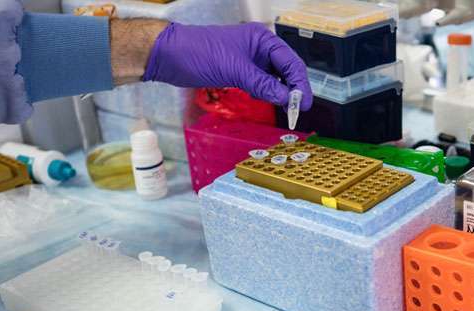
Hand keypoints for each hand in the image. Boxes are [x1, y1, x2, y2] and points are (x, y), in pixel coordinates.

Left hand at [142, 22, 312, 110]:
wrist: (170, 56)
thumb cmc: (199, 52)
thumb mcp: (236, 70)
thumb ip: (263, 85)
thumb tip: (286, 98)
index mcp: (262, 39)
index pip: (290, 62)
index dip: (300, 83)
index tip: (303, 103)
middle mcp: (259, 48)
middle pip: (286, 70)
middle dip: (293, 89)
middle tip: (298, 109)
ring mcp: (250, 60)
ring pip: (275, 79)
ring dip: (281, 93)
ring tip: (286, 108)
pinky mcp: (240, 72)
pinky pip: (261, 84)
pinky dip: (267, 93)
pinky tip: (267, 100)